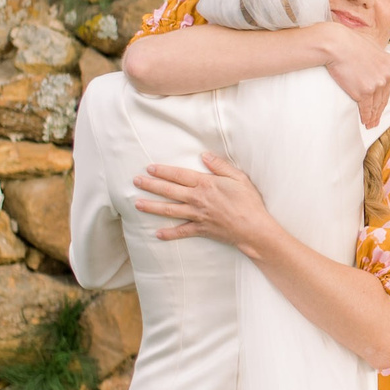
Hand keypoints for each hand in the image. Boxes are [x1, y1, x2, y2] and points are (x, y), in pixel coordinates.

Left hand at [132, 154, 281, 250]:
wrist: (253, 228)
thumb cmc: (249, 202)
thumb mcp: (238, 178)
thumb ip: (220, 166)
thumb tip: (204, 156)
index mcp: (205, 184)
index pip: (179, 175)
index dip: (163, 171)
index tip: (150, 168)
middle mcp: (197, 199)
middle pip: (168, 191)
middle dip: (150, 186)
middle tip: (136, 182)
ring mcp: (197, 215)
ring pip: (169, 210)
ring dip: (152, 207)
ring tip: (137, 204)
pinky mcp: (200, 229)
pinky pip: (181, 232)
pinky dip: (169, 234)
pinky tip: (157, 234)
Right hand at [316, 23, 389, 126]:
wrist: (337, 45)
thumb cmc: (349, 43)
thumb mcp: (371, 47)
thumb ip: (376, 58)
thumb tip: (373, 64)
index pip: (388, 86)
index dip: (383, 98)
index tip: (381, 106)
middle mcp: (387, 76)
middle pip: (383, 98)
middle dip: (379, 110)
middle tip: (376, 120)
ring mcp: (377, 85)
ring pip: (376, 105)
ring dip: (373, 117)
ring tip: (370, 124)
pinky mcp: (365, 92)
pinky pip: (367, 109)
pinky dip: (366, 117)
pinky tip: (365, 122)